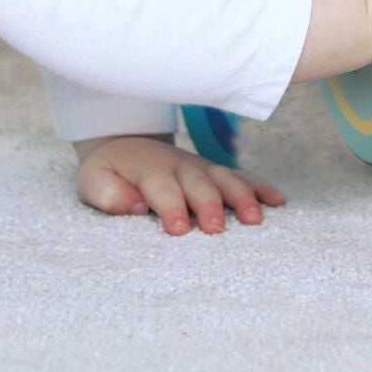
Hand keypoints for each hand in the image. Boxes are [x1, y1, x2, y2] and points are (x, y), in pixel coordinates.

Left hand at [73, 134, 286, 235]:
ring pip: (225, 178)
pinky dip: (260, 187)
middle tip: (217, 229)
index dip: (171, 208)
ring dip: (241, 197)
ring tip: (255, 219)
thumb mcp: (94, 181)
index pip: (162, 188)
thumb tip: (134, 205)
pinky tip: (278, 202)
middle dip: (209, 205)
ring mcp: (201, 167)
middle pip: (199, 184)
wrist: (127, 143)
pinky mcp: (215, 172)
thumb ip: (108, 194)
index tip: (180, 229)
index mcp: (148, 169)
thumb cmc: (110, 173)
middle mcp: (180, 165)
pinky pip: (242, 177)